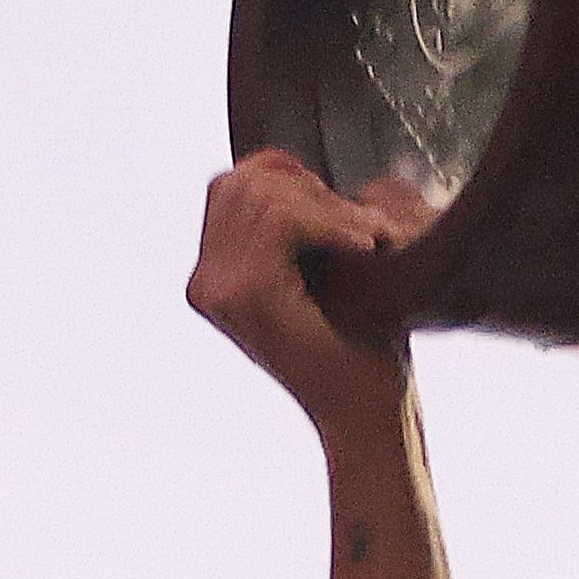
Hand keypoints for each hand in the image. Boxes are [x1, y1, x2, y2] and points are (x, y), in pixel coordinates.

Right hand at [190, 149, 433, 441]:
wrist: (368, 416)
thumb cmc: (361, 349)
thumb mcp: (324, 274)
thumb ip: (296, 227)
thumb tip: (291, 163)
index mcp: (214, 276)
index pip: (230, 185)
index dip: (286, 175)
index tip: (344, 207)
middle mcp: (204, 283)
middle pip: (239, 181)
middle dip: (308, 188)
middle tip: (365, 223)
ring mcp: (218, 289)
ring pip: (261, 196)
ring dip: (330, 208)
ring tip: (374, 237)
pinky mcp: (246, 294)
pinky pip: (281, 221)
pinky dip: (332, 223)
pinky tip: (370, 246)